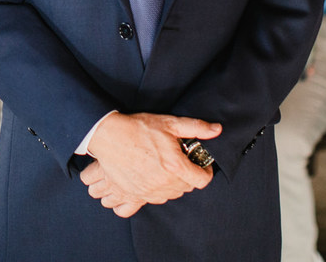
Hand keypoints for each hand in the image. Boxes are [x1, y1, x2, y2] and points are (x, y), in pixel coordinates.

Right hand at [80, 113, 219, 217]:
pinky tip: (154, 180)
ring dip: (173, 185)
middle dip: (188, 176)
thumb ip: (196, 127)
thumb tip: (217, 130)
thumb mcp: (169, 123)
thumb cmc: (138, 128)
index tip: (201, 165)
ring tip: (166, 169)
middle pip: (187, 188)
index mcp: (175, 167)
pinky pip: (152, 201)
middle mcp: (163, 183)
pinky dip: (157, 193)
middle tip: (181, 162)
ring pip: (171, 195)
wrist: (108, 135)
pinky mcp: (134, 194)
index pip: (202, 180)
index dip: (205, 172)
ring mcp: (148, 191)